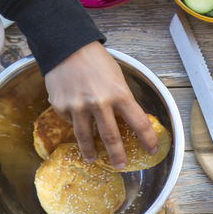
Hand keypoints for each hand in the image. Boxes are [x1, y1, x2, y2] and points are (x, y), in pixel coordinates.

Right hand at [44, 41, 156, 169]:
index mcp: (120, 94)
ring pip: (86, 137)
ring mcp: (78, 106)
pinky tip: (76, 118)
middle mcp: (100, 103)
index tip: (151, 150)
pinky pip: (70, 121)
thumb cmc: (97, 61)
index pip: (139, 123)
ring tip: (92, 158)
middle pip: (111, 137)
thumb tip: (126, 121)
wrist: (67, 48)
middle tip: (120, 166)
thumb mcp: (118, 79)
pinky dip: (75, 122)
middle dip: (117, 155)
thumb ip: (121, 100)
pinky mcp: (61, 106)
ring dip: (90, 151)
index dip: (148, 140)